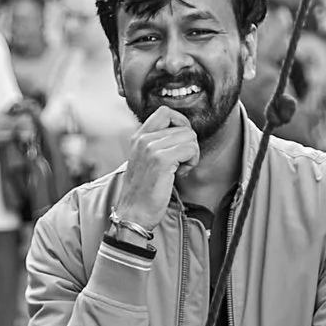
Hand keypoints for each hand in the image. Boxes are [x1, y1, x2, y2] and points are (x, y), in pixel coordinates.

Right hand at [117, 107, 201, 227]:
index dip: (180, 123)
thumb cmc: (143, 192)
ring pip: (190, 137)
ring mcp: (151, 148)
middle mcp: (143, 139)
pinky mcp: (161, 160)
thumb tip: (182, 132)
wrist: (133, 214)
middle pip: (183, 126)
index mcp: (138, 136)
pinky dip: (191, 162)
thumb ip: (156, 144)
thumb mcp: (144, 160)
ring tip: (178, 169)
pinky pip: (191, 149)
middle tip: (179, 162)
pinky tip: (180, 174)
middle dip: (188, 144)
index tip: (181, 142)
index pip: (165, 112)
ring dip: (191, 154)